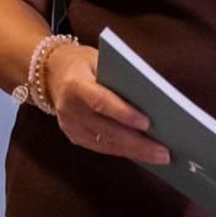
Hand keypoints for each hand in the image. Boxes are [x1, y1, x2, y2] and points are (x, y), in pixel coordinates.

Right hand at [44, 44, 169, 163]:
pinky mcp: (74, 136)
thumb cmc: (84, 63)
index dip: (123, 113)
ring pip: (106, 144)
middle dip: (138, 143)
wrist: (50, 73)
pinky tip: (143, 154)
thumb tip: (153, 99)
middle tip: (165, 152)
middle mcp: (70, 109)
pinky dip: (123, 151)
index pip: (101, 101)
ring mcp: (70, 126)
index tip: (147, 123)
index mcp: (75, 85)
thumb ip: (119, 76)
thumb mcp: (99, 59)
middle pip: (107, 130)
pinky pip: (101, 147)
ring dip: (135, 153)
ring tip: (160, 157)